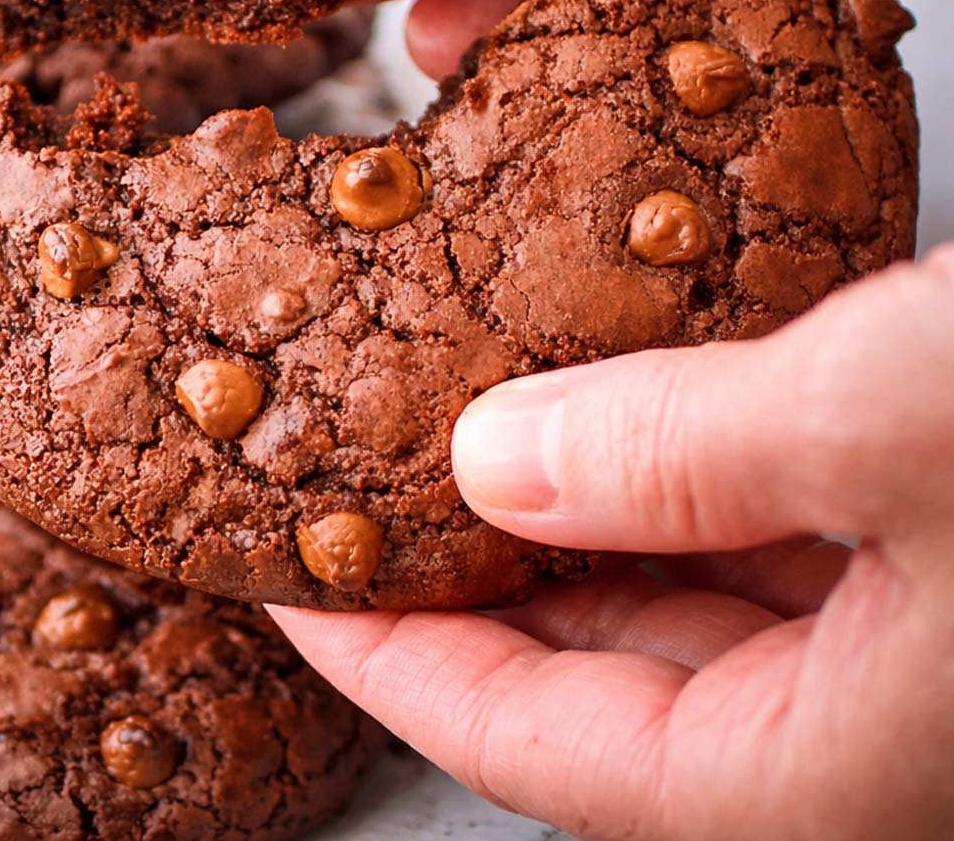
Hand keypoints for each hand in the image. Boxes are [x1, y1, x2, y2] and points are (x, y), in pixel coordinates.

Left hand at [270, 245, 953, 839]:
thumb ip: (674, 454)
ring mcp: (897, 655)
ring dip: (576, 525)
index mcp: (824, 771)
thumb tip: (491, 461)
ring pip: (680, 606)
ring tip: (469, 437)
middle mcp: (855, 736)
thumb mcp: (874, 418)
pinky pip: (755, 542)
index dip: (390, 662)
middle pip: (597, 681)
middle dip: (471, 584)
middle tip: (366, 496)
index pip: (531, 742)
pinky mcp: (927, 558)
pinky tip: (628, 407)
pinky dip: (676, 485)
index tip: (289, 581)